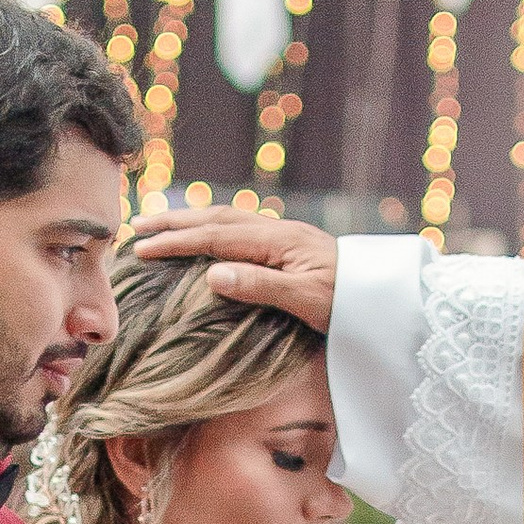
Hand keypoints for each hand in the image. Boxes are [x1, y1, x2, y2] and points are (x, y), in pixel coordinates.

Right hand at [131, 206, 337, 331]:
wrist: (387, 297)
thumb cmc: (351, 305)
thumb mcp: (308, 301)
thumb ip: (260, 286)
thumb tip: (211, 273)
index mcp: (279, 242)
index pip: (216, 238)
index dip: (177, 241)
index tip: (143, 248)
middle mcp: (279, 231)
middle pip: (217, 219)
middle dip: (175, 222)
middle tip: (137, 227)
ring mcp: (285, 235)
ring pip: (228, 219)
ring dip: (191, 220)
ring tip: (160, 225)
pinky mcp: (290, 244)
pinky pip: (241, 228)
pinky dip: (213, 227)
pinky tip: (204, 234)